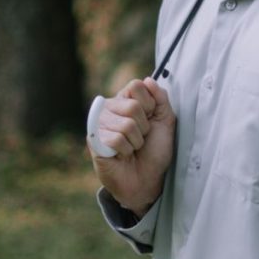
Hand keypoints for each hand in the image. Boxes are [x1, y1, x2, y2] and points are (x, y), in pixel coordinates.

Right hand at [89, 78, 176, 216]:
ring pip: (126, 124)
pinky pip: (116, 139)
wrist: (148, 179)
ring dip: (136, 141)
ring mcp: (99, 124)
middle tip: (140, 138)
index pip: (136, 85)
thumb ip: (160, 98)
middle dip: (144, 127)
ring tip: (131, 148)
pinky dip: (126, 150)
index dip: (149, 105)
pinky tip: (121, 155)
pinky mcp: (94, 141)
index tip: (150, 119)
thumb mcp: (165, 120)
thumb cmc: (155, 150)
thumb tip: (148, 80)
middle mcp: (109, 109)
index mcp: (125, 100)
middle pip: (133, 106)